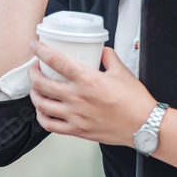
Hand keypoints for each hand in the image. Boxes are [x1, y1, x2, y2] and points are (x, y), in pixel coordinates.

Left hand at [27, 41, 154, 146]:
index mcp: (87, 80)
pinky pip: (50, 125)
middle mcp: (77, 98)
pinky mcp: (77, 130)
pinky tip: (42, 110)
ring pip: (42, 104)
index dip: (40, 51)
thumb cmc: (134, 100)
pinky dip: (41, 116)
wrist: (143, 126)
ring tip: (36, 88)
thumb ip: (108, 56)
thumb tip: (99, 50)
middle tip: (35, 68)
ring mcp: (75, 116)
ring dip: (34, 93)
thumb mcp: (122, 71)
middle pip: (42, 83)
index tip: (35, 46)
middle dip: (33, 73)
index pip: (56, 61)